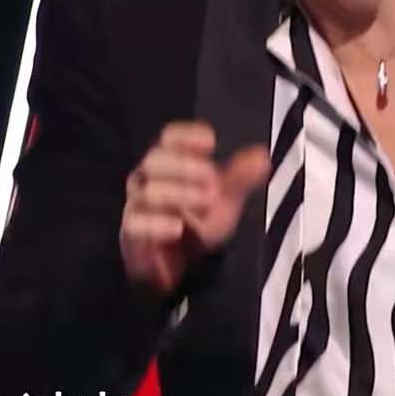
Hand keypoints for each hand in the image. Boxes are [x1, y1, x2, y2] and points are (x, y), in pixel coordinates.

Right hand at [119, 121, 270, 296]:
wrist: (180, 259)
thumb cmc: (198, 217)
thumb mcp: (225, 197)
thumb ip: (241, 177)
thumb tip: (261, 156)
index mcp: (171, 160)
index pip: (170, 138)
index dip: (187, 136)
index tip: (209, 142)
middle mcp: (149, 177)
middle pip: (155, 160)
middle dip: (184, 167)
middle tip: (212, 180)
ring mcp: (138, 204)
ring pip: (146, 191)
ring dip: (178, 194)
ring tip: (207, 201)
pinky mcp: (132, 232)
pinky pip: (136, 224)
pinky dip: (157, 224)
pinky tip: (178, 226)